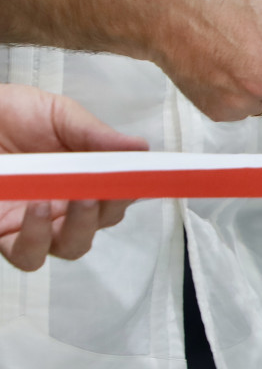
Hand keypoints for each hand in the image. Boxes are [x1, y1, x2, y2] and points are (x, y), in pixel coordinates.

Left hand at [0, 85, 148, 270]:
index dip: (132, 192)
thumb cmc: (11, 114)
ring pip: (71, 247)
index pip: (118, 196)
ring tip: (78, 198)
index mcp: (84, 179)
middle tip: (107, 188)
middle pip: (100, 225)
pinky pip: (27, 254)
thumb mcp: (59, 115)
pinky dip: (38, 236)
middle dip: (110, 209)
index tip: (140, 179)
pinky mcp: (2, 234)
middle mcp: (63, 206)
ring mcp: (34, 224)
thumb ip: (96, 135)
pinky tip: (38, 207)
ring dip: (81, 227)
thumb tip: (140, 148)